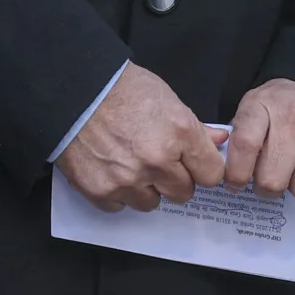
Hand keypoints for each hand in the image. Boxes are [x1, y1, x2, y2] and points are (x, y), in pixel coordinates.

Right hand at [56, 62, 224, 211]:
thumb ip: (195, 127)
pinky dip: (118, 192)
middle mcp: (157, 161)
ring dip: (146, 188)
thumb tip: (219, 141)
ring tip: (131, 163)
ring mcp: (128, 179)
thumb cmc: (123, 88)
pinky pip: (121, 206)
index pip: (211, 174)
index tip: (193, 164)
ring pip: (152, 203)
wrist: (75, 90)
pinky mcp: (101, 191)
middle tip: (159, 161)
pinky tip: (111, 169)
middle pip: (184, 192)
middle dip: (175, 179)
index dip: (203, 168)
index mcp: (180, 133)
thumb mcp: (167, 98)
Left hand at [222, 78, 294, 199]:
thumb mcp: (255, 108)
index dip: (237, 174)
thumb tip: (226, 176)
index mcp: (266, 103)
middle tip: (271, 176)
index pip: (245, 146)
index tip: (236, 183)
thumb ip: (240, 138)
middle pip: (272, 180)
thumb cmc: (283, 105)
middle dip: (268, 186)